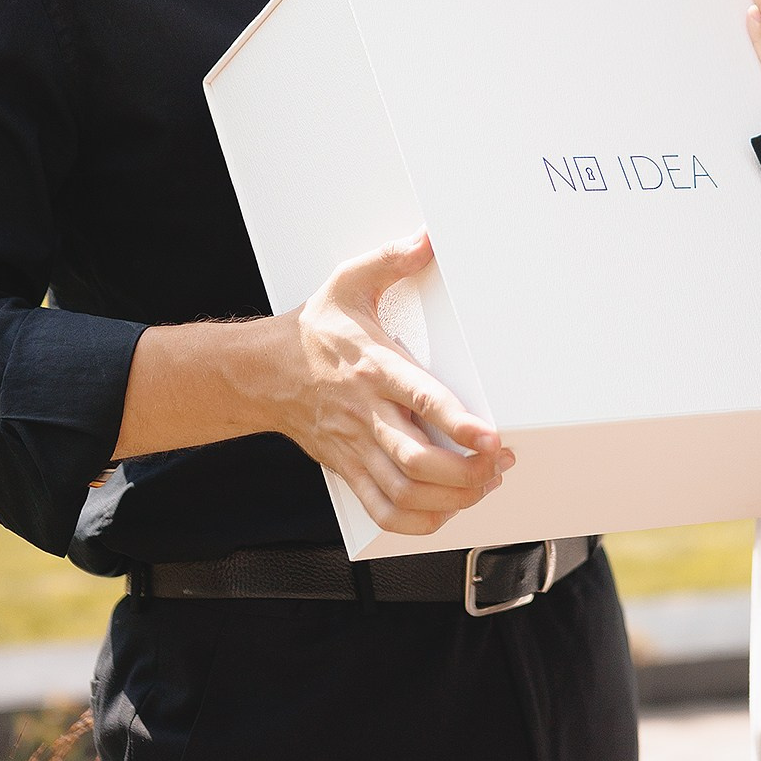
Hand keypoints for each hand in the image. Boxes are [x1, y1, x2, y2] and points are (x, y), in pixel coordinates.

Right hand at [274, 234, 512, 538]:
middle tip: (499, 463)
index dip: (457, 422)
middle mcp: (365, 413)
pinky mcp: (348, 468)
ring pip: (403, 491)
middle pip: (416, 459)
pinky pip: (381, 509)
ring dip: (449, 498)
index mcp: (372, 367)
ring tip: (482, 484)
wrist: (260, 372)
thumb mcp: (349, 282)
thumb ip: (390, 260)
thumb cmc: (314, 329)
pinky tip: (445, 508)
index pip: (420, 399)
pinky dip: (417, 521)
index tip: (492, 436)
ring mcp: (355, 447)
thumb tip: (427, 239)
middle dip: (465, 471)